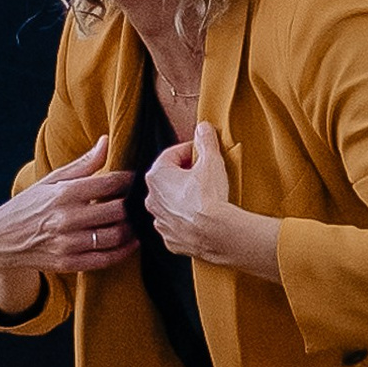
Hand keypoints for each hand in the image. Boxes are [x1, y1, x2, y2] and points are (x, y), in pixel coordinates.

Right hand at [0, 135, 137, 312]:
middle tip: (140, 201)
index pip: (109, 183)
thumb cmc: (29, 205)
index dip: (129, 180)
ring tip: (137, 221)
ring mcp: (67, 243)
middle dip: (133, 205)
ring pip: (115, 236)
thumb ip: (82, 164)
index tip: (136, 179)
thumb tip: (106, 141)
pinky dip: (124, 251)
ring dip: (132, 229)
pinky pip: (106, 259)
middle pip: (118, 210)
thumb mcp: (51, 181)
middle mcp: (66, 218)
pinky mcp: (68, 263)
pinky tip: (131, 243)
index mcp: (63, 193)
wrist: (1, 239)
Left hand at [144, 120, 234, 260]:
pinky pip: (176, 224)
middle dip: (186, 174)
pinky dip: (186, 219)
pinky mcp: (169, 238)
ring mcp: (159, 220)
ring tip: (205, 196)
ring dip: (184, 198)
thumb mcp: (211, 161)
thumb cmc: (210, 196)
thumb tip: (203, 127)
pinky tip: (202, 217)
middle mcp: (151, 198)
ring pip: (171, 203)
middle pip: (169, 179)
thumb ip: (206, 141)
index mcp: (156, 176)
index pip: (172, 154)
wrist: (216, 233)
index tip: (203, 152)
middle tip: (206, 173)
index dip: (190, 150)